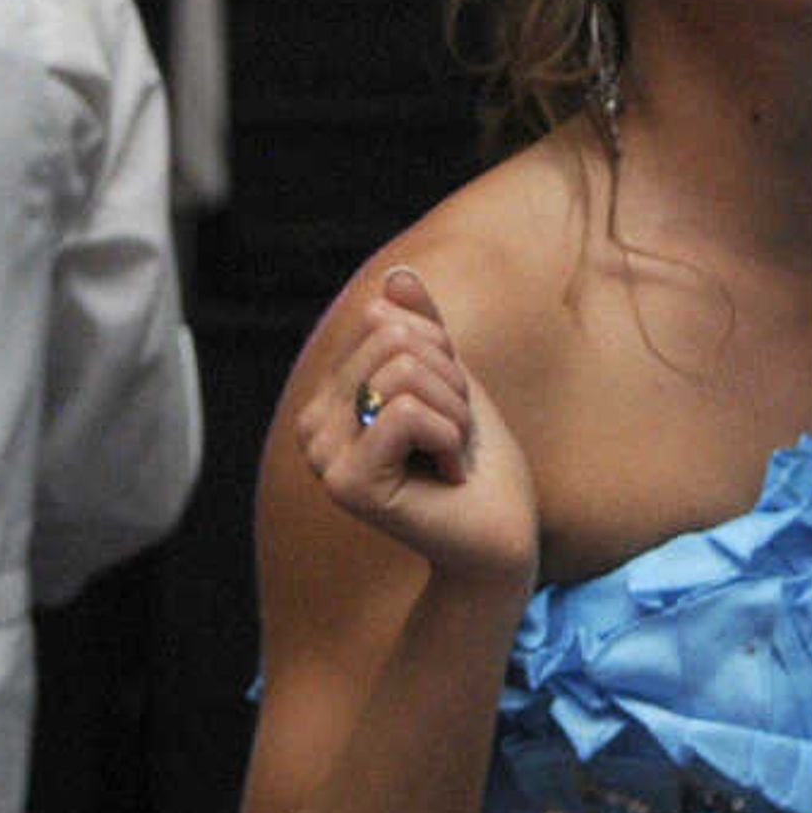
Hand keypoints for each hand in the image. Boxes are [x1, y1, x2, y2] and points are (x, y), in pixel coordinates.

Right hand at [307, 266, 537, 592]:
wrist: (499, 536)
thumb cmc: (475, 461)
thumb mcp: (451, 379)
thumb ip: (422, 328)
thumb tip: (397, 276)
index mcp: (328, 397)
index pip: (383, 318)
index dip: (438, 353)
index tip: (446, 406)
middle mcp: (312, 425)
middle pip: (394, 341)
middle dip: (449, 381)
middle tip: (453, 434)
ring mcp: (323, 457)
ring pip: (404, 373)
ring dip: (454, 412)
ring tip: (450, 455)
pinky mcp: (346, 484)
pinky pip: (407, 413)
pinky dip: (450, 436)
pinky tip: (449, 474)